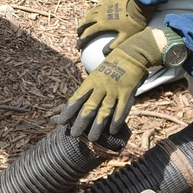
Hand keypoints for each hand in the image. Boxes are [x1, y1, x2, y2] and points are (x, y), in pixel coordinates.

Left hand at [61, 27, 163, 141]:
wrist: (131, 54)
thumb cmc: (112, 65)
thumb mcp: (97, 74)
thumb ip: (90, 88)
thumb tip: (78, 102)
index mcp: (91, 81)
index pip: (77, 98)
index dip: (69, 111)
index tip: (61, 122)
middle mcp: (101, 86)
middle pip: (89, 107)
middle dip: (80, 122)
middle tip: (74, 134)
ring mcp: (114, 89)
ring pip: (104, 110)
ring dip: (97, 125)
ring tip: (92, 138)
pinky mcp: (127, 92)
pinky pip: (121, 109)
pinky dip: (116, 120)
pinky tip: (112, 131)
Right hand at [76, 0, 157, 51]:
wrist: (139, 6)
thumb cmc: (133, 23)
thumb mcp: (125, 37)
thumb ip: (114, 45)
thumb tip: (104, 53)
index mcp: (103, 24)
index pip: (88, 33)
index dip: (82, 40)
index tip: (78, 46)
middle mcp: (100, 15)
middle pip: (86, 21)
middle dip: (80, 28)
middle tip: (79, 34)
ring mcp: (103, 7)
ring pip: (89, 13)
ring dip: (84, 19)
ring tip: (83, 24)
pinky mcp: (108, 2)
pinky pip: (96, 6)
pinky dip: (91, 11)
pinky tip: (93, 12)